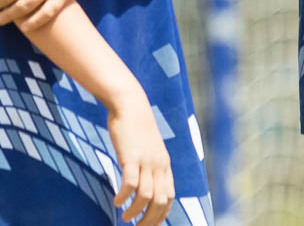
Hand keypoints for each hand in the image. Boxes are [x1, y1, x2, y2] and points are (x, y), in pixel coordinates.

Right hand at [105, 90, 173, 223]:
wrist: (131, 106)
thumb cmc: (136, 130)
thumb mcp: (148, 150)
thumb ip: (149, 167)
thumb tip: (143, 187)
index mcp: (165, 165)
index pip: (170, 197)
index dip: (160, 215)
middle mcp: (160, 164)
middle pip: (161, 201)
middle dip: (149, 220)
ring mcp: (147, 160)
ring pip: (147, 196)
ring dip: (135, 212)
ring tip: (124, 218)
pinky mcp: (131, 156)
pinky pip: (131, 183)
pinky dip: (124, 196)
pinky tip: (117, 201)